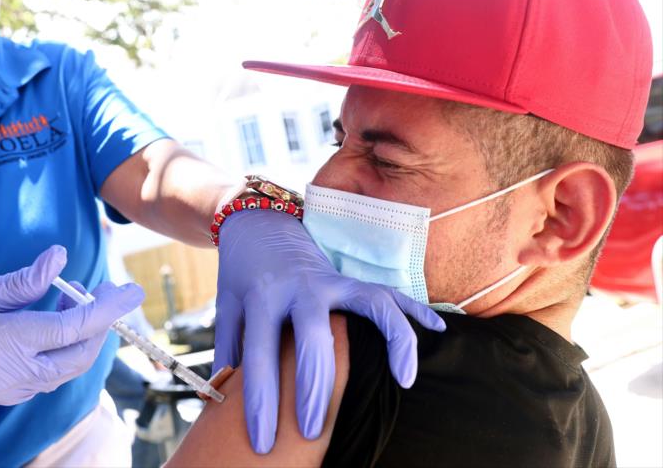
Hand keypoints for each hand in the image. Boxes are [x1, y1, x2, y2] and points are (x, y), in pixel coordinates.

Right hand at [0, 245, 144, 412]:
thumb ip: (23, 281)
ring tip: (79, 297)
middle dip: (103, 321)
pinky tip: (60, 319)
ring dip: (86, 334)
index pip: (71, 328)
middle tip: (109, 288)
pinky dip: (67, 347)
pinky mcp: (15, 396)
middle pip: (80, 352)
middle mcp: (13, 374)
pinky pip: (55, 372)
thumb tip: (61, 258)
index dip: (107, 309)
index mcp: (0, 343)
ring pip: (72, 366)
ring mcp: (15, 391)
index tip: (132, 291)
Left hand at [214, 211, 445, 453]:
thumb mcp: (226, 307)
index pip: (258, 355)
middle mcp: (299, 288)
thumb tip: (227, 402)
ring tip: (405, 380)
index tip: (263, 442)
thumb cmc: (241, 275)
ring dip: (390, 341)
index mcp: (261, 297)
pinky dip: (415, 309)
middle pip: (313, 338)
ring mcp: (331, 280)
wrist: (258, 223)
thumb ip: (230, 350)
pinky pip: (388, 292)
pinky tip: (439, 329)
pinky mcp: (351, 277)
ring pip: (367, 306)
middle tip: (313, 432)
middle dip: (315, 388)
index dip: (260, 403)